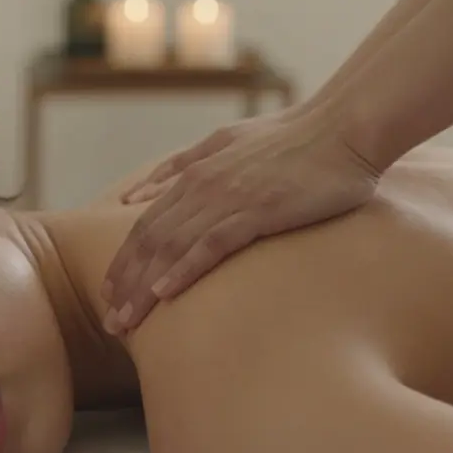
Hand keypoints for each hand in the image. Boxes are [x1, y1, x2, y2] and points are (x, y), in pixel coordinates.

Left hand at [101, 104, 380, 334]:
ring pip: (172, 247)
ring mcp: (228, 197)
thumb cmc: (293, 139)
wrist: (342, 129)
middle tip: (111, 323)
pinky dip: (184, 269)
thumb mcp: (225, 141)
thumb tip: (139, 193)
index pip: (146, 224)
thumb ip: (181, 166)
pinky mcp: (258, 211)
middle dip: (125, 283)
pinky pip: (211, 244)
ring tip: (127, 321)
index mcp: (195, 172)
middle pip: (150, 241)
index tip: (110, 294)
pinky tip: (165, 294)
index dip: (125, 261)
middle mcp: (203, 184)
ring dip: (144, 287)